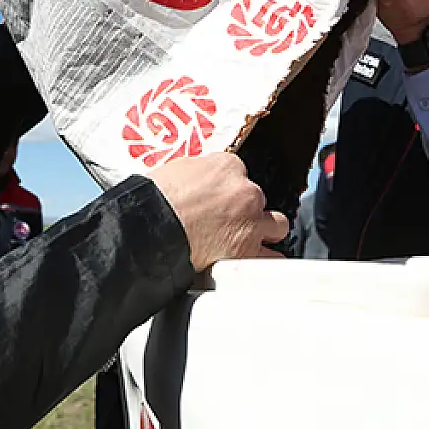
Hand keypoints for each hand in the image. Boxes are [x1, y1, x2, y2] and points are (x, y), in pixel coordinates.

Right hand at [149, 152, 286, 270]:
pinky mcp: (248, 252)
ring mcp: (250, 222)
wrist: (151, 231)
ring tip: (247, 239)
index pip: (237, 173)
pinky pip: (271, 258)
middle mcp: (244, 192)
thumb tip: (198, 182)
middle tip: (227, 219)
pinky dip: (265, 260)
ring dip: (264, 231)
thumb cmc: (155, 202)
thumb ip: (198, 174)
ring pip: (276, 225)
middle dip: (245, 209)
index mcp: (226, 167)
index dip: (226, 188)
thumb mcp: (175, 172)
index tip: (218, 198)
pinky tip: (257, 261)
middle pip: (257, 198)